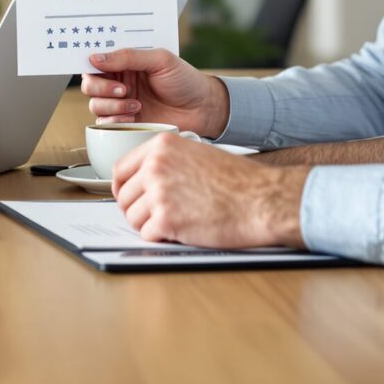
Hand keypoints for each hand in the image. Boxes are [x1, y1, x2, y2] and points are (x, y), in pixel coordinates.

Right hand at [82, 48, 229, 136]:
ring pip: (95, 104)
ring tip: (135, 104)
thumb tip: (96, 57)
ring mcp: (121, 103)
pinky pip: (105, 123)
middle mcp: (119, 81)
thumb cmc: (186, 81)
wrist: (202, 109)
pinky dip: (115, 120)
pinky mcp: (125, 122)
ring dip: (112, 105)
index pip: (96, 61)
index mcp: (125, 62)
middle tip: (124, 89)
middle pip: (90, 84)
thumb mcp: (160, 60)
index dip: (92, 64)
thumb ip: (128, 56)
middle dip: (102, 88)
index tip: (99, 67)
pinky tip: (134, 116)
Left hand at [111, 134, 308, 248]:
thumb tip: (143, 179)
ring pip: (132, 217)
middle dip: (138, 209)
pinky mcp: (166, 220)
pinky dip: (161, 237)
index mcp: (162, 146)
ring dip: (149, 225)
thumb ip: (167, 162)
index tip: (128, 196)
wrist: (263, 200)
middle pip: (124, 196)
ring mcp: (159, 193)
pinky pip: (147, 234)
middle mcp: (156, 166)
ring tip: (175, 222)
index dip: (122, 187)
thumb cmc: (239, 181)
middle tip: (158, 215)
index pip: (120, 169)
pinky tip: (182, 230)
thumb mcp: (198, 154)